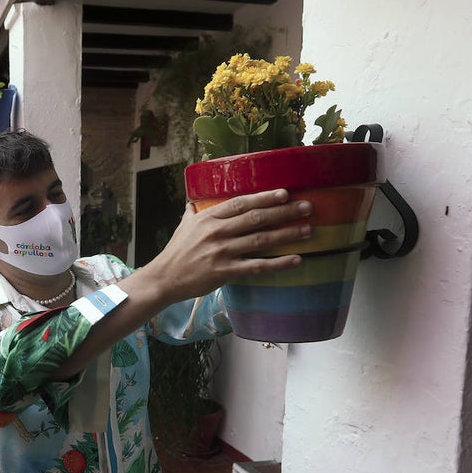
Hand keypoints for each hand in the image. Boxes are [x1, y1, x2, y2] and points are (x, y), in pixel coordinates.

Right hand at [143, 189, 312, 302]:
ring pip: (260, 240)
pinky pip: (257, 266)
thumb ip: (194, 211)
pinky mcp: (224, 272)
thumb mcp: (183, 225)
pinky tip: (296, 260)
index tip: (285, 192)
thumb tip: (195, 199)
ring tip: (308, 230)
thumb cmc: (175, 252)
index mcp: (208, 217)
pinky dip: (278, 263)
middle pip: (256, 218)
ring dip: (287, 234)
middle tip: (307, 207)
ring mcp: (221, 252)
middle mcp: (216, 232)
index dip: (264, 197)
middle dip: (284, 212)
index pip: (241, 202)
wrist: (163, 279)